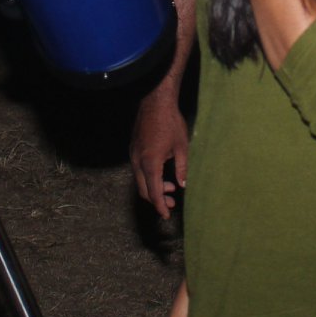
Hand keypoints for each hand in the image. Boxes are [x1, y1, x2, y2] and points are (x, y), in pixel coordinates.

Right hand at [130, 87, 189, 218]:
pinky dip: (149, 177)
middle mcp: (138, 161)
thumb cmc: (170, 122)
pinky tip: (162, 172)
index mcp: (150, 163)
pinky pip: (138, 169)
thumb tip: (183, 185)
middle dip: (157, 199)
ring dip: (153, 187)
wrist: (155, 101)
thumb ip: (182, 168)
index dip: (160, 206)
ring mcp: (133, 154)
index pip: (153, 193)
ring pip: (140, 180)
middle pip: (143, 190)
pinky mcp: (133, 149)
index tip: (166, 215)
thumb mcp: (182, 147)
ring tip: (170, 186)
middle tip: (172, 202)